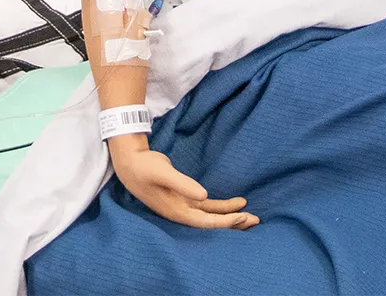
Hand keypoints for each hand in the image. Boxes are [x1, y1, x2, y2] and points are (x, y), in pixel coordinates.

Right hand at [109, 138, 257, 229]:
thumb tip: (204, 196)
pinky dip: (220, 205)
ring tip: (249, 213)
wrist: (130, 162)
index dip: (225, 221)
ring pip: (211, 214)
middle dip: (234, 222)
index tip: (243, 216)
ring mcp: (183, 205)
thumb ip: (183, 184)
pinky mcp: (184, 196)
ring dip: (230, 214)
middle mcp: (182, 212)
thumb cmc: (144, 167)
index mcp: (177, 211)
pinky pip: (206, 205)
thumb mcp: (163, 172)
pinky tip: (233, 203)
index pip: (206, 221)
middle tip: (256, 220)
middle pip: (212, 222)